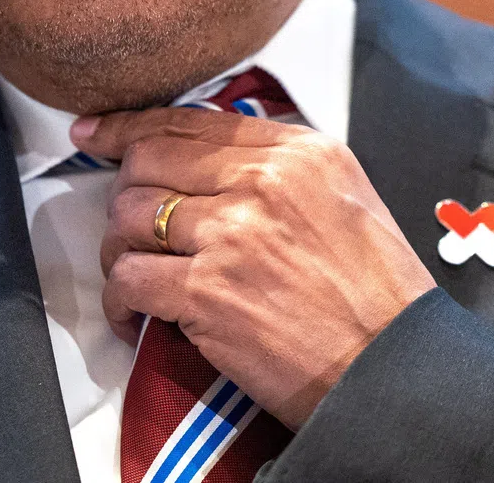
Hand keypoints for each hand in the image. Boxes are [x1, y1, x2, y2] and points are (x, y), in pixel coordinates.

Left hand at [70, 107, 435, 429]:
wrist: (397, 371)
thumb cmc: (377, 293)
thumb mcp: (343, 194)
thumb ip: (278, 164)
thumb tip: (206, 156)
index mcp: (296, 152)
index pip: (187, 121)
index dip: (128, 126)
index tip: (96, 133)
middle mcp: (262, 182)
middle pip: (147, 161)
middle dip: (123, 191)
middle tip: (127, 222)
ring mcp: (232, 236)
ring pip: (128, 217)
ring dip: (118, 248)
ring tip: (136, 271)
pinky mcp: (209, 293)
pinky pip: (129, 279)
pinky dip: (119, 299)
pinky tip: (134, 314)